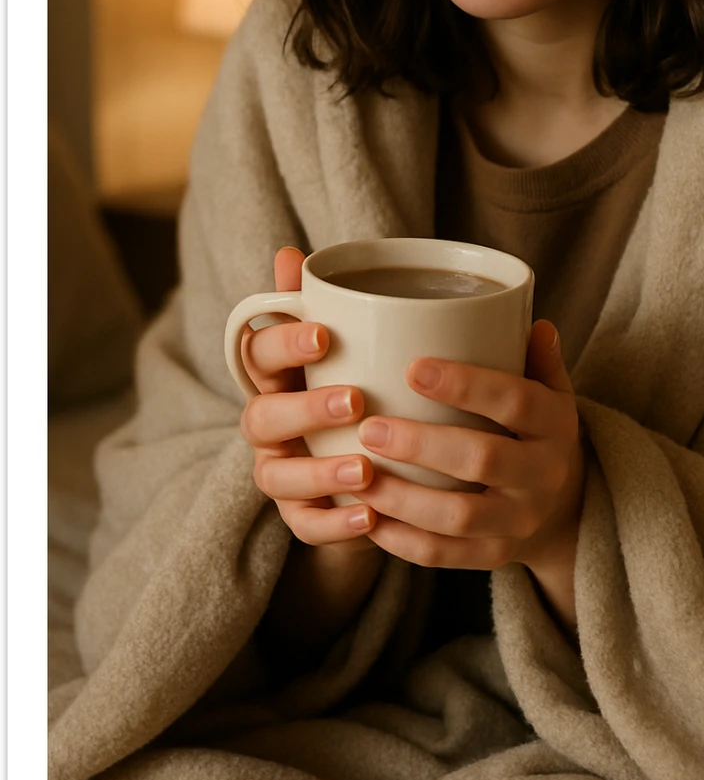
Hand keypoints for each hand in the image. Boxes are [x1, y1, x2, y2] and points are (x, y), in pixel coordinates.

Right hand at [239, 247, 385, 664]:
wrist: (370, 463)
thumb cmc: (356, 384)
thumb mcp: (347, 345)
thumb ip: (322, 301)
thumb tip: (290, 251)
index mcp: (275, 376)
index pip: (257, 354)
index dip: (283, 344)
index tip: (323, 334)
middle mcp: (268, 425)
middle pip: (260, 417)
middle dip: (304, 409)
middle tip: (353, 399)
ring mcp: (280, 473)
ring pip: (277, 477)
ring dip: (319, 474)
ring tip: (364, 471)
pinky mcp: (301, 518)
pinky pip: (306, 528)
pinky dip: (336, 527)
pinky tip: (370, 519)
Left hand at [349, 321, 583, 589]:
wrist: (565, 508)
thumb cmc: (536, 431)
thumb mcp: (550, 391)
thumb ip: (536, 359)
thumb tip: (533, 319)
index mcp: (556, 424)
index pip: (515, 401)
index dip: (467, 385)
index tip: (412, 367)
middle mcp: (544, 475)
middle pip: (482, 460)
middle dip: (421, 444)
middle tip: (369, 427)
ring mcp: (520, 522)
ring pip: (459, 516)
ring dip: (403, 497)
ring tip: (358, 474)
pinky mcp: (496, 557)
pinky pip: (444, 555)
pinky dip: (401, 540)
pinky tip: (365, 516)